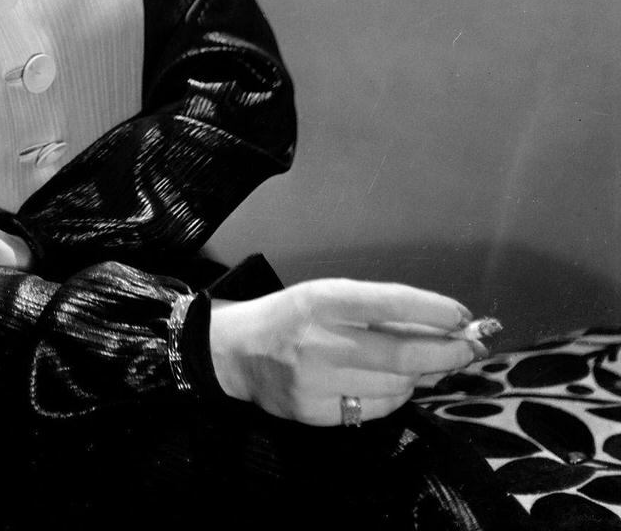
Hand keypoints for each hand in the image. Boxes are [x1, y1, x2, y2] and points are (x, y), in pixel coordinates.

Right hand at [208, 279, 483, 425]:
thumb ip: (377, 310)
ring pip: (395, 385)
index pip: (390, 303)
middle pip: (402, 353)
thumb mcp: (327, 296)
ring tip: (425, 363)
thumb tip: (441, 326)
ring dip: (421, 374)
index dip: (434, 310)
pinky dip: (396, 395)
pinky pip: (376, 408)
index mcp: (322, 300)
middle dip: (446, 352)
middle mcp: (320, 340)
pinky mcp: (317, 412)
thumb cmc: (291, 316)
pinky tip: (393, 383)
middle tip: (471, 348)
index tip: (463, 316)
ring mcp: (318, 380)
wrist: (238, 350)